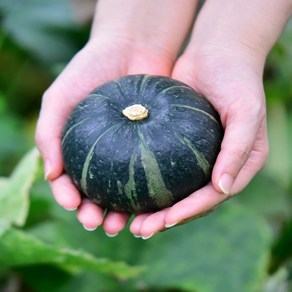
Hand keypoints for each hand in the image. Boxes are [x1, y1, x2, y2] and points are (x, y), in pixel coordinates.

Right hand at [35, 0, 196, 235]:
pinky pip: (154, 172)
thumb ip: (48, 133)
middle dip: (96, 214)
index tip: (75, 206)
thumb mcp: (59, 97)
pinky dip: (151, 191)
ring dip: (123, 212)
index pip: (71, 181)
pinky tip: (152, 202)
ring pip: (127, 191)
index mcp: (81, 148)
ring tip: (124, 225)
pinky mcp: (156, 145)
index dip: (70, 197)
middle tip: (99, 223)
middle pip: (99, 192)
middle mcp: (106, 153)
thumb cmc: (91, 69)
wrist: (131, 48)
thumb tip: (51, 174)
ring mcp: (131, 151)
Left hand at [130, 45, 267, 237]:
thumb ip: (239, 150)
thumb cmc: (238, 81)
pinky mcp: (175, 143)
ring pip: (172, 189)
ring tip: (126, 219)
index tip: (164, 221)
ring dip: (151, 206)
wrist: (216, 55)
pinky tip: (122, 185)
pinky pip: (158, 164)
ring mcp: (194, 156)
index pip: (212, 197)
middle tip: (139, 229)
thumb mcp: (246, 112)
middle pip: (190, 201)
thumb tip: (223, 188)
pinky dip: (144, 178)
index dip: (190, 212)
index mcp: (236, 165)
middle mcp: (215, 166)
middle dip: (166, 218)